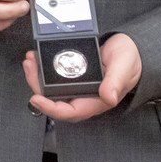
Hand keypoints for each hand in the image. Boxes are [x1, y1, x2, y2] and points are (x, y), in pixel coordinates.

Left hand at [22, 33, 142, 121]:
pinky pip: (54, 75)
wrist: (131, 49)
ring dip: (37, 76)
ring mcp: (78, 86)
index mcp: (96, 101)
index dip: (51, 108)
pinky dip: (42, 68)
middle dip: (37, 85)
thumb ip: (116, 82)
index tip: (36, 98)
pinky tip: (37, 57)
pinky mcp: (73, 74)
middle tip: (29, 66)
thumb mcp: (124, 67)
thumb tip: (109, 97)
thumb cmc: (131, 61)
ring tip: (30, 60)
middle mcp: (84, 96)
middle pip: (54, 100)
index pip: (70, 112)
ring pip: (51, 88)